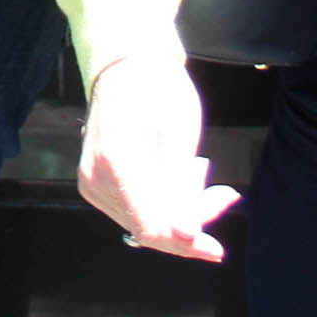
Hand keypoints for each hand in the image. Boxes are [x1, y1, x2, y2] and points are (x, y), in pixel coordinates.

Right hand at [77, 54, 240, 262]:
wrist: (127, 67)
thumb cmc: (158, 88)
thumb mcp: (180, 132)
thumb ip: (182, 187)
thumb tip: (188, 233)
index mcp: (115, 161)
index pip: (151, 226)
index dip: (186, 244)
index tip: (217, 249)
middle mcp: (95, 178)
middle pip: (152, 228)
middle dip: (193, 218)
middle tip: (224, 194)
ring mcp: (92, 184)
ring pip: (147, 223)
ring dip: (182, 208)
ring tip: (199, 169)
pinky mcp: (96, 186)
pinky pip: (138, 211)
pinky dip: (166, 201)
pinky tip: (180, 173)